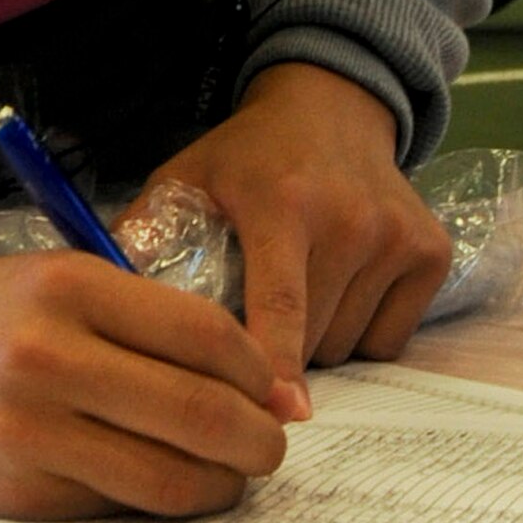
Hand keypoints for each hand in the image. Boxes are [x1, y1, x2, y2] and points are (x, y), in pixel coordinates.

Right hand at [0, 249, 296, 520]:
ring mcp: (32, 428)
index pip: (203, 334)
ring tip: (230, 472)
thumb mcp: (49, 278)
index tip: (280, 390)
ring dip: (221, 483)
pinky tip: (163, 480)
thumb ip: (137, 315)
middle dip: (259, 438)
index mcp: (69, 286)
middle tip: (273, 443)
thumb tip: (247, 372)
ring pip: (170, 475)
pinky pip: (119, 503)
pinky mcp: (19, 489)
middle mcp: (51, 354)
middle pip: (201, 411)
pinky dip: (157, 498)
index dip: (258, 370)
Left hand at [124, 63, 451, 392]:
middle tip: (256, 311)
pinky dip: (362, 332)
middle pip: (312, 339)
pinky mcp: (431, 251)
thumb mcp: (185, 179)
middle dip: (278, 350)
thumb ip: (143, 237)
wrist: (330, 107)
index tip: (273, 415)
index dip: (273, 365)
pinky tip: (341, 284)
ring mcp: (395, 235)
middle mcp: (348, 217)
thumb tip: (91, 304)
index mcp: (281, 202)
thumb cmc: (247, 157)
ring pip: (351, 345)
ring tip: (298, 286)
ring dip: (319, 342)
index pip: (279, 303)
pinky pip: (391, 337)